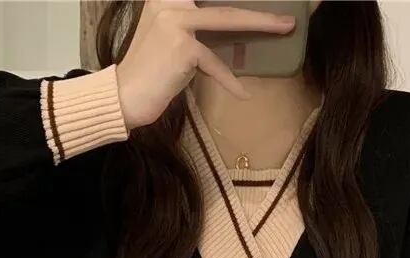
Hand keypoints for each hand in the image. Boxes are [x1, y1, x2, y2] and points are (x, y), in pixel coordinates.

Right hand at [114, 0, 295, 128]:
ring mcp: (176, 21)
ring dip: (261, 24)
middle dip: (254, 6)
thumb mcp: (170, 37)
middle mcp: (169, 1)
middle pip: (221, 0)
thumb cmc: (151, 71)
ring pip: (226, 19)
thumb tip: (229, 22)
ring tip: (284, 27)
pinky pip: (215, 63)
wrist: (125, 96)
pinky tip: (243, 95)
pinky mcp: (183, 47)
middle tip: (283, 9)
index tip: (261, 1)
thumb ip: (193, 24)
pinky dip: (229, 81)